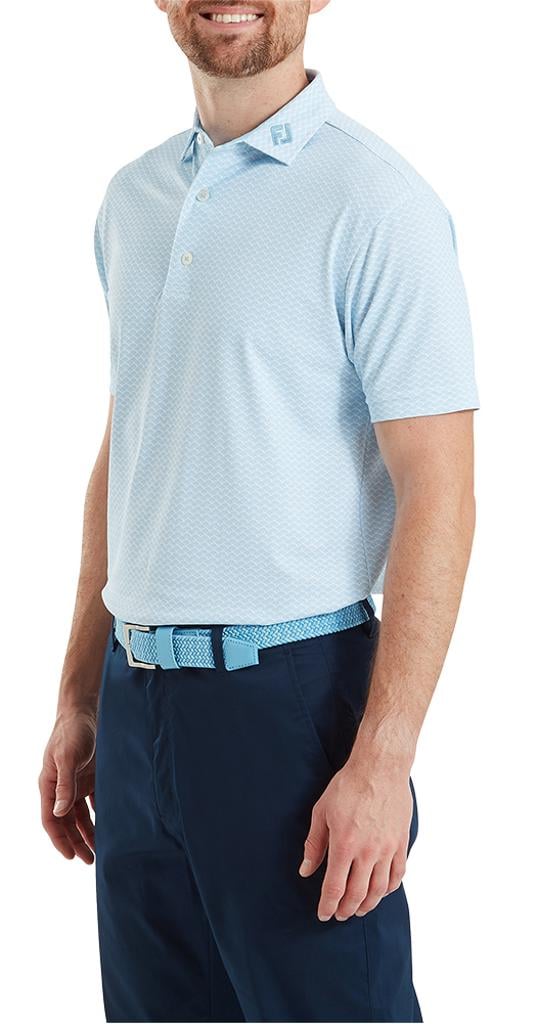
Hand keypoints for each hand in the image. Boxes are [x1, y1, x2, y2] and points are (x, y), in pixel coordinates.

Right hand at [39, 705, 96, 863]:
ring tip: (100, 849)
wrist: (85, 710)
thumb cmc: (72, 731)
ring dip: (89, 831)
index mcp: (49, 784)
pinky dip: (100, 814)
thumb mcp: (67, 757)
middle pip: (67, 821)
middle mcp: (61, 787)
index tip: (70, 856)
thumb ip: (65, 785)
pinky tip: (109, 825)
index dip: (59, 839)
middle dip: (76, 841)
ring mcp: (76, 782)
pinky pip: (94, 801)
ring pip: (81, 814)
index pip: (51, 819)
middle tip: (90, 860)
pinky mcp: (91, 776)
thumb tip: (59, 813)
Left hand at [299, 758, 412, 920]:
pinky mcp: (401, 843)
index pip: (334, 887)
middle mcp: (367, 852)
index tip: (323, 914)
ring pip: (379, 889)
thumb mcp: (321, 812)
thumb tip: (305, 870)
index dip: (328, 905)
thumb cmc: (347, 786)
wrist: (380, 768)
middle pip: (357, 894)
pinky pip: (398, 874)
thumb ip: (314, 844)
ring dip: (368, 904)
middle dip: (346, 909)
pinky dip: (389, 888)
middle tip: (339, 914)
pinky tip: (381, 891)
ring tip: (359, 909)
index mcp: (344, 845)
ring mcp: (387, 849)